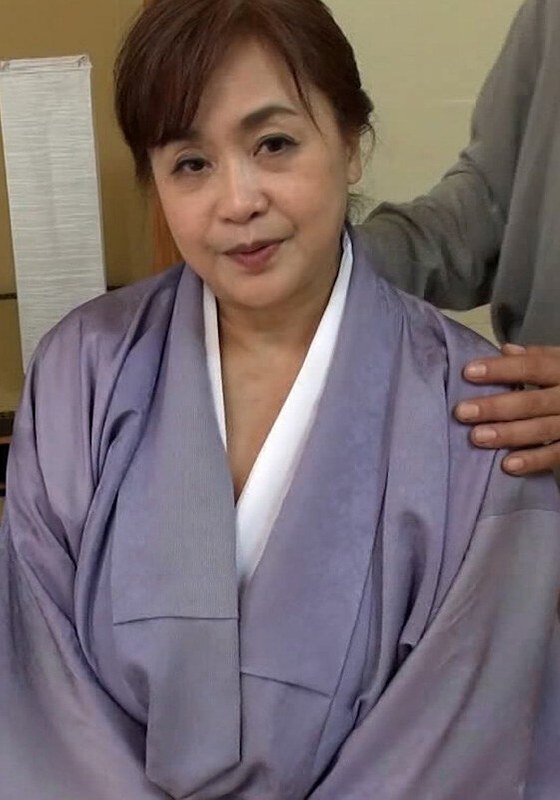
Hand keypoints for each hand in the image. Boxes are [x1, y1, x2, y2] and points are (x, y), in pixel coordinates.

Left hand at [454, 344, 559, 475]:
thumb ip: (539, 356)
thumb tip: (506, 350)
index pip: (532, 366)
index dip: (501, 369)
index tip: (468, 372)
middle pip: (533, 401)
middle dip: (496, 406)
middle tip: (463, 412)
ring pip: (543, 429)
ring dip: (509, 434)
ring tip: (477, 437)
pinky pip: (557, 454)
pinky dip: (534, 460)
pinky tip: (508, 465)